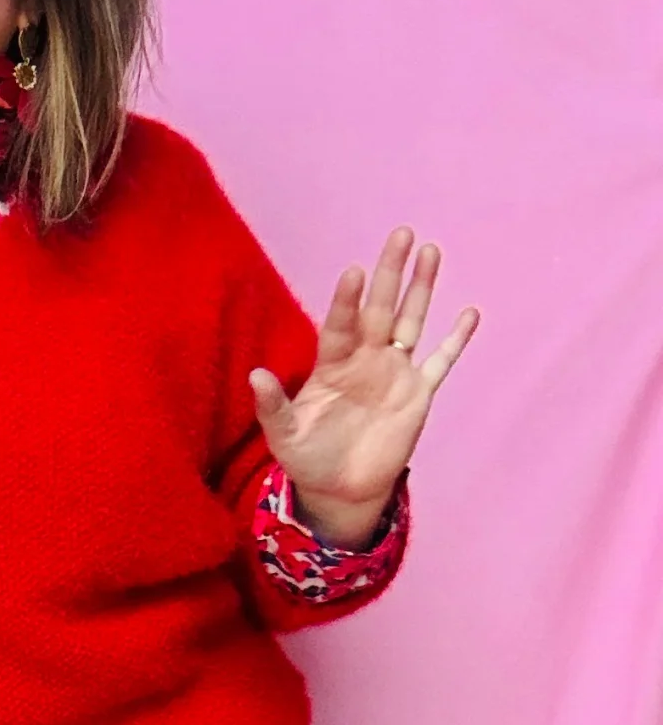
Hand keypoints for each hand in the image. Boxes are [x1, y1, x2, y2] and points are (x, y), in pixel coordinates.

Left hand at [249, 228, 479, 546]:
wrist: (340, 490)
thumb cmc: (308, 458)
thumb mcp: (284, 435)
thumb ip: (272, 406)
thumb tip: (254, 375)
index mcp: (332, 364)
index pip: (341, 324)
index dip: (347, 301)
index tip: (354, 272)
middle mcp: (365, 359)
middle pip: (380, 308)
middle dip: (390, 273)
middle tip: (401, 234)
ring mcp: (393, 372)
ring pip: (410, 322)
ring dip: (422, 289)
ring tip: (431, 251)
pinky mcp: (418, 394)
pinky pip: (440, 361)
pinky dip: (455, 339)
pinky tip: (470, 313)